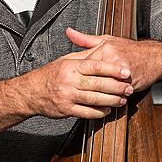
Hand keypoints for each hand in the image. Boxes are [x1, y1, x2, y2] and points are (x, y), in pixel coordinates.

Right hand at [15, 47, 133, 119]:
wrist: (32, 91)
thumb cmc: (51, 75)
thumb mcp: (66, 60)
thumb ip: (84, 56)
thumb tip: (101, 48)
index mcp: (71, 66)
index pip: (95, 66)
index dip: (113, 69)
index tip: (125, 71)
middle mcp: (69, 80)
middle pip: (98, 83)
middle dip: (116, 87)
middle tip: (128, 88)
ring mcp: (68, 96)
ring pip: (94, 99)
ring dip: (111, 100)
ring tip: (122, 100)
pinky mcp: (66, 110)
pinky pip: (87, 112)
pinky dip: (99, 112)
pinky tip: (107, 110)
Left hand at [65, 27, 161, 92]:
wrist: (154, 57)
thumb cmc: (130, 49)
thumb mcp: (106, 40)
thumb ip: (85, 39)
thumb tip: (69, 32)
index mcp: (105, 49)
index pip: (84, 63)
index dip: (76, 73)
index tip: (71, 78)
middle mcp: (113, 59)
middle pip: (92, 76)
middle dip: (84, 85)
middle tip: (78, 90)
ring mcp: (121, 72)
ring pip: (103, 86)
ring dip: (96, 93)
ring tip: (89, 96)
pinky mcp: (129, 82)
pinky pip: (115, 92)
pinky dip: (109, 96)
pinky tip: (104, 98)